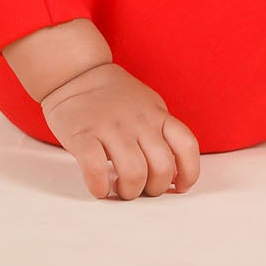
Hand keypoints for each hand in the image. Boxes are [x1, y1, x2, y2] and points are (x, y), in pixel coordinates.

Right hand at [40, 61, 201, 200]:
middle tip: (140, 187)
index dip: (189, 172)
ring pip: (134, 173)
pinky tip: (99, 187)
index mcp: (157, 114)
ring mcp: (111, 127)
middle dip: (153, 189)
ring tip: (119, 187)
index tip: (179, 186)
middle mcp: (138, 121)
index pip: (186, 146)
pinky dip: (100, 187)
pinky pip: (96, 169)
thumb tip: (173, 172)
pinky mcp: (82, 135)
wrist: (76, 75)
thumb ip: (161, 134)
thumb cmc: (114, 98)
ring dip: (129, 191)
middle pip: (162, 168)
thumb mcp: (147, 107)